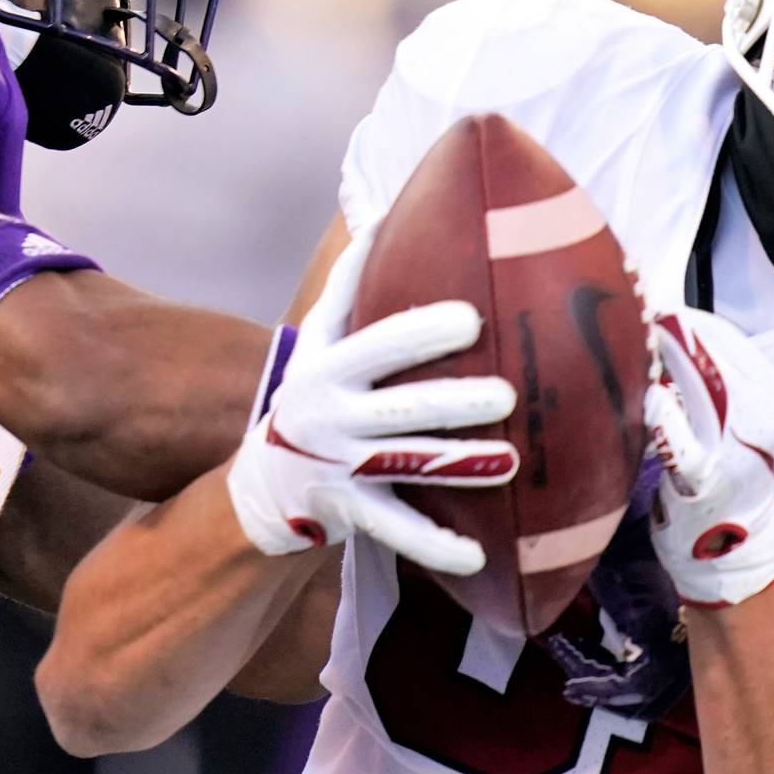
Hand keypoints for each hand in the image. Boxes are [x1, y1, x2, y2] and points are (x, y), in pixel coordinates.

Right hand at [226, 231, 518, 574]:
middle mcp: (331, 418)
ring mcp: (342, 469)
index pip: (376, 345)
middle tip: (507, 394)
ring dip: (459, 467)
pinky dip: (435, 545)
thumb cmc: (311, 393)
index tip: (469, 319)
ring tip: (510, 463)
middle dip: (453, 403)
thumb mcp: (318, 339)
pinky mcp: (352, 514)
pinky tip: (477, 555)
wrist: (263, 482)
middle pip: (400, 410)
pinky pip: (397, 531)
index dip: (420, 333)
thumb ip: (348, 285)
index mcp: (328, 368)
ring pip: (406, 468)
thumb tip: (382, 217)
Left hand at [646, 307, 773, 606]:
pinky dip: (664, 418)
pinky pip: (684, 443)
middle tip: (628, 312)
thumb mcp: (733, 418)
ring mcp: (736, 447)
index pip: (721, 337)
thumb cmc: (722, 472)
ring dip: (664, 361)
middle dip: (667, 332)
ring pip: (700, 389)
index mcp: (770, 392)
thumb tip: (661, 325)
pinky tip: (645, 398)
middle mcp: (761, 414)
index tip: (645, 302)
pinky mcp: (706, 480)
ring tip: (630, 341)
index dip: (681, 318)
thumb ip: (707, 378)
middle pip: (709, 356)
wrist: (735, 550)